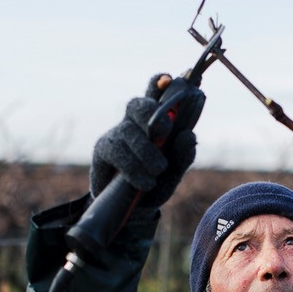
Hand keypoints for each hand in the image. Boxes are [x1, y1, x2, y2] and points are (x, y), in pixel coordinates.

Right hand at [89, 74, 199, 209]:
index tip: (168, 80)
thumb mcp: (173, 173)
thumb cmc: (154, 183)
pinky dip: (134, 168)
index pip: (156, 93)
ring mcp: (117, 134)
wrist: (130, 211)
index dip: (160, 83)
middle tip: (165, 131)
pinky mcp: (103, 150)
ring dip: (146, 151)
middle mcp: (134, 123)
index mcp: (155, 121)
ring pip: (129, 131)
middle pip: (138, 104)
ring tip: (158, 171)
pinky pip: (117, 151)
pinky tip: (145, 182)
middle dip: (151, 113)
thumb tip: (189, 135)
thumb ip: (182, 155)